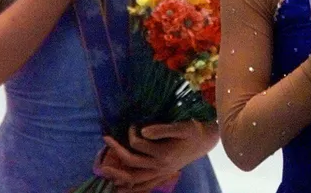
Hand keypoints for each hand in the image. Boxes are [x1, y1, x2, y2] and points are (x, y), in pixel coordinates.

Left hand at [98, 121, 217, 191]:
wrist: (205, 141)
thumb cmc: (193, 130)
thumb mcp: (181, 126)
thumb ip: (161, 129)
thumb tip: (142, 131)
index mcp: (164, 153)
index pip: (138, 144)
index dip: (132, 133)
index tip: (132, 124)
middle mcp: (160, 166)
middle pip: (132, 162)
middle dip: (117, 152)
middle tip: (106, 140)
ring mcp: (161, 173)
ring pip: (135, 178)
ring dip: (119, 176)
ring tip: (105, 172)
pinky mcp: (163, 175)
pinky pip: (145, 186)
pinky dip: (132, 189)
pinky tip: (121, 188)